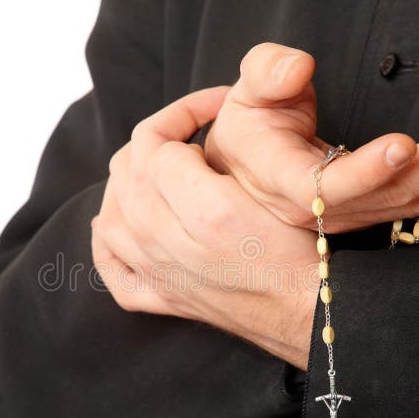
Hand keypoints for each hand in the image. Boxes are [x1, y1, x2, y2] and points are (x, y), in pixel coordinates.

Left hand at [92, 87, 317, 368]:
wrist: (311, 312)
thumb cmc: (308, 250)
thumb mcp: (277, 190)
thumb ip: (228, 156)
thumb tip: (189, 139)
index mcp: (205, 212)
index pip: (156, 141)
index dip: (187, 109)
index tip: (216, 106)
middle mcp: (170, 244)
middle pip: (126, 170)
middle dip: (156, 136)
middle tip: (192, 131)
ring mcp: (159, 274)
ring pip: (110, 212)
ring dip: (127, 179)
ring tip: (160, 166)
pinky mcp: (162, 298)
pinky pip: (112, 269)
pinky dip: (107, 242)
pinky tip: (119, 223)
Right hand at [205, 42, 418, 231]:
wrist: (253, 165)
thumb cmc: (251, 127)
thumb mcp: (246, 92)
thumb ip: (266, 73)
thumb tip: (297, 68)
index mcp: (282, 181)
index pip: (326, 188)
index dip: (367, 172)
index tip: (404, 145)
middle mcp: (322, 207)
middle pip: (390, 195)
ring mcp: (353, 212)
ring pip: (417, 199)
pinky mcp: (376, 206)